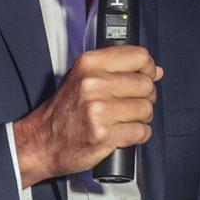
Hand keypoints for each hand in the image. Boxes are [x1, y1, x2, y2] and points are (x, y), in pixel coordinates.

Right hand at [10, 46, 162, 182]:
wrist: (42, 142)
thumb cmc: (64, 111)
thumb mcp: (82, 78)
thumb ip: (117, 70)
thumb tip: (156, 71)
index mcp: (90, 64)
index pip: (139, 56)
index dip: (149, 68)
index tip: (147, 77)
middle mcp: (93, 83)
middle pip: (146, 85)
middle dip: (145, 98)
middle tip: (132, 105)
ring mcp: (98, 109)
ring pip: (146, 110)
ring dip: (141, 118)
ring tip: (124, 120)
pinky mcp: (103, 133)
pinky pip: (141, 132)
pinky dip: (138, 135)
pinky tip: (124, 134)